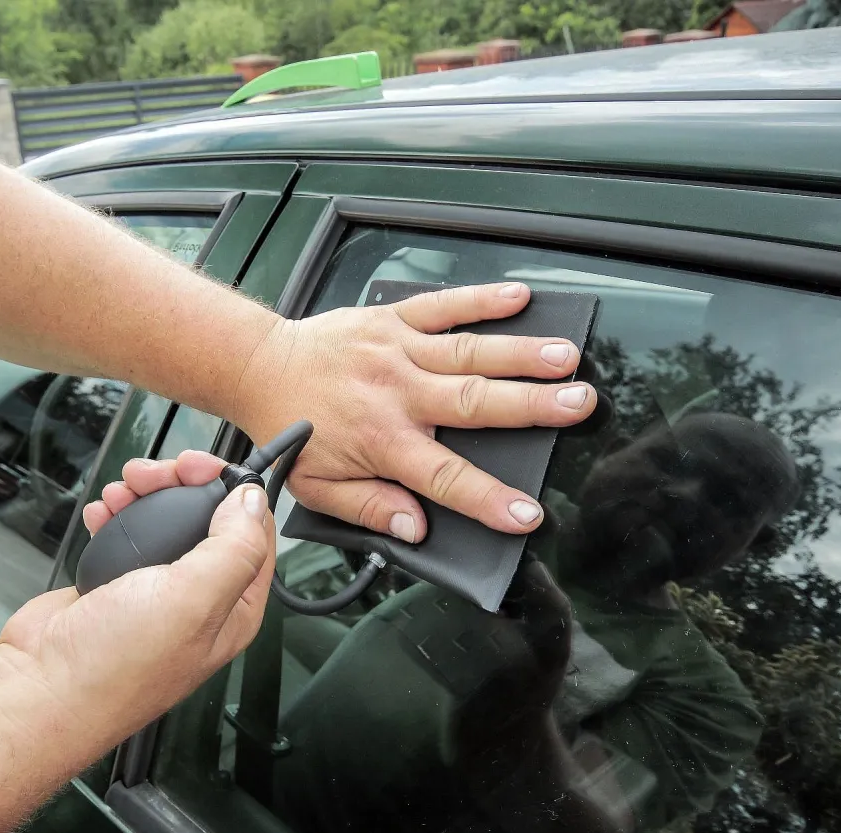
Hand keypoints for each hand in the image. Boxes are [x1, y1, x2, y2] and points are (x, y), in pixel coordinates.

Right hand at [0, 452, 272, 743]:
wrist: (41, 687)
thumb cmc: (116, 665)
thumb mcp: (194, 598)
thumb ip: (234, 547)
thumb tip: (253, 502)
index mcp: (233, 609)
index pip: (255, 534)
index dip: (235, 492)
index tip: (208, 469)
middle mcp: (198, 600)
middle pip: (206, 517)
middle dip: (181, 485)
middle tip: (158, 473)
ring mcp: (154, 592)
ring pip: (163, 520)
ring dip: (145, 494)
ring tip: (123, 490)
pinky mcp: (115, 584)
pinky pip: (124, 532)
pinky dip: (114, 514)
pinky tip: (104, 512)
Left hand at [235, 282, 597, 542]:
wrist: (261, 368)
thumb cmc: (293, 428)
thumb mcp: (319, 488)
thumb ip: (370, 508)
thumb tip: (415, 527)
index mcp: (383, 441)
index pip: (444, 477)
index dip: (487, 499)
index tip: (526, 513)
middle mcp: (397, 394)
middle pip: (475, 402)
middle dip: (532, 406)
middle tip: (580, 404)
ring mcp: (398, 350)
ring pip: (469, 352)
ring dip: (520, 352)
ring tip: (566, 355)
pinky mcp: (393, 318)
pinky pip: (442, 306)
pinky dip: (480, 299)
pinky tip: (519, 296)